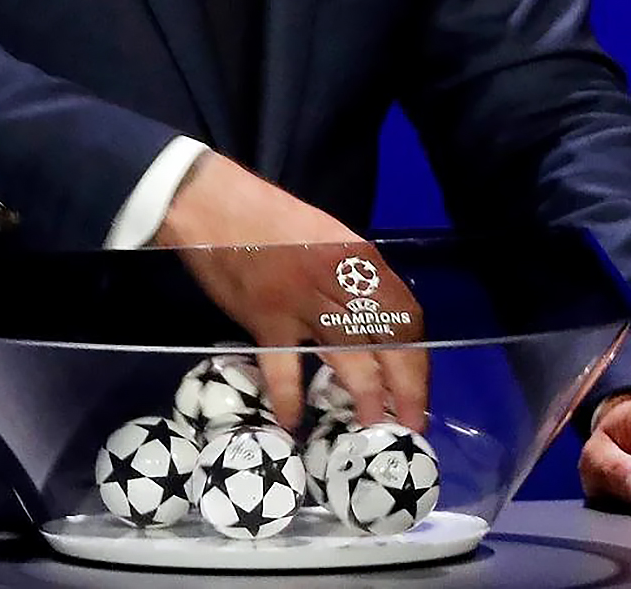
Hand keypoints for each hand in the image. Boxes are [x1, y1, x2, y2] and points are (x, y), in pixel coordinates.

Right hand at [155, 152, 426, 430]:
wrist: (212, 204)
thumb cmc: (270, 220)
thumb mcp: (327, 237)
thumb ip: (353, 277)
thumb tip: (372, 321)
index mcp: (359, 258)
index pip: (405, 316)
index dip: (417, 359)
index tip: (418, 389)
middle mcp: (339, 280)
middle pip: (386, 341)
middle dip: (405, 387)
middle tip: (411, 424)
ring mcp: (302, 302)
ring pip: (347, 356)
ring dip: (365, 396)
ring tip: (373, 426)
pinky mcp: (265, 319)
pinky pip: (283, 366)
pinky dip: (289, 397)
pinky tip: (293, 421)